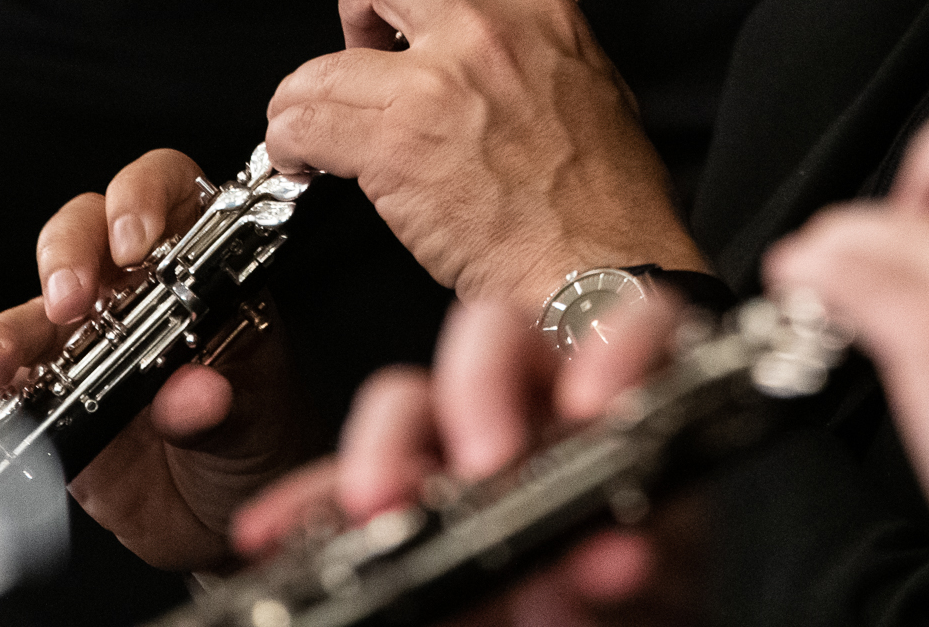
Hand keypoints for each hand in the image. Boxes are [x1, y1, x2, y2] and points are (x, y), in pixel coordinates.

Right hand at [0, 150, 315, 569]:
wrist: (229, 516)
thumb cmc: (258, 441)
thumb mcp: (257, 420)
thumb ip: (224, 407)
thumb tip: (194, 396)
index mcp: (201, 269)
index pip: (167, 192)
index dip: (143, 199)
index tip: (134, 240)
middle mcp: (137, 291)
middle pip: (85, 230)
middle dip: (68, 253)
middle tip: (70, 298)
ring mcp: (88, 341)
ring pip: (34, 304)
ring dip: (11, 328)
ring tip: (1, 362)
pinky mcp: (51, 398)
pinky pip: (7, 380)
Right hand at [234, 297, 698, 624]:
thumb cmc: (635, 602)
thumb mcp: (651, 592)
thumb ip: (636, 575)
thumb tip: (614, 559)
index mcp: (621, 413)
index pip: (633, 328)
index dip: (619, 346)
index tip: (595, 404)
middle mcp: (540, 408)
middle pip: (498, 338)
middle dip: (481, 385)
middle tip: (485, 463)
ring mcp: (460, 448)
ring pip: (411, 397)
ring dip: (388, 441)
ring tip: (379, 501)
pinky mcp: (398, 500)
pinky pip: (335, 488)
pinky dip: (304, 507)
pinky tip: (277, 534)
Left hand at [265, 0, 705, 311]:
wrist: (602, 267)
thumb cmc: (610, 203)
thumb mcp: (599, 89)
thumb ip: (545, 53)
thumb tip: (509, 54)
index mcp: (544, 17)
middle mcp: (486, 37)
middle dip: (360, 1)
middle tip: (365, 43)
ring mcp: (435, 88)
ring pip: (324, 59)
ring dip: (306, 93)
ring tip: (314, 120)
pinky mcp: (394, 147)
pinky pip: (305, 122)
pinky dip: (289, 142)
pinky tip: (304, 161)